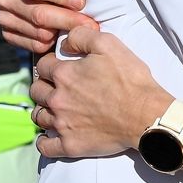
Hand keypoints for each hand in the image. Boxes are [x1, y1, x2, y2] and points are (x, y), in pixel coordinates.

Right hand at [0, 0, 96, 52]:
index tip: (82, 0)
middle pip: (37, 13)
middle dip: (68, 19)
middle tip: (92, 24)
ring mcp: (4, 16)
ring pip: (37, 31)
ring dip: (63, 32)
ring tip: (84, 30)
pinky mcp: (9, 34)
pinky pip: (32, 45)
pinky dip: (51, 43)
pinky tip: (64, 36)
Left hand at [32, 26, 170, 158]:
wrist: (146, 114)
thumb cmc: (131, 80)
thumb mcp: (109, 45)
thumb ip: (82, 36)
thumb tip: (65, 44)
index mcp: (65, 75)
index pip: (43, 66)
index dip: (50, 64)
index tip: (58, 66)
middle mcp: (58, 99)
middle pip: (36, 91)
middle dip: (43, 86)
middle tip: (55, 87)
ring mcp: (62, 124)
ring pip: (38, 116)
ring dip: (44, 110)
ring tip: (54, 109)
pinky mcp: (70, 145)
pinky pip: (45, 146)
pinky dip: (44, 140)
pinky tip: (50, 135)